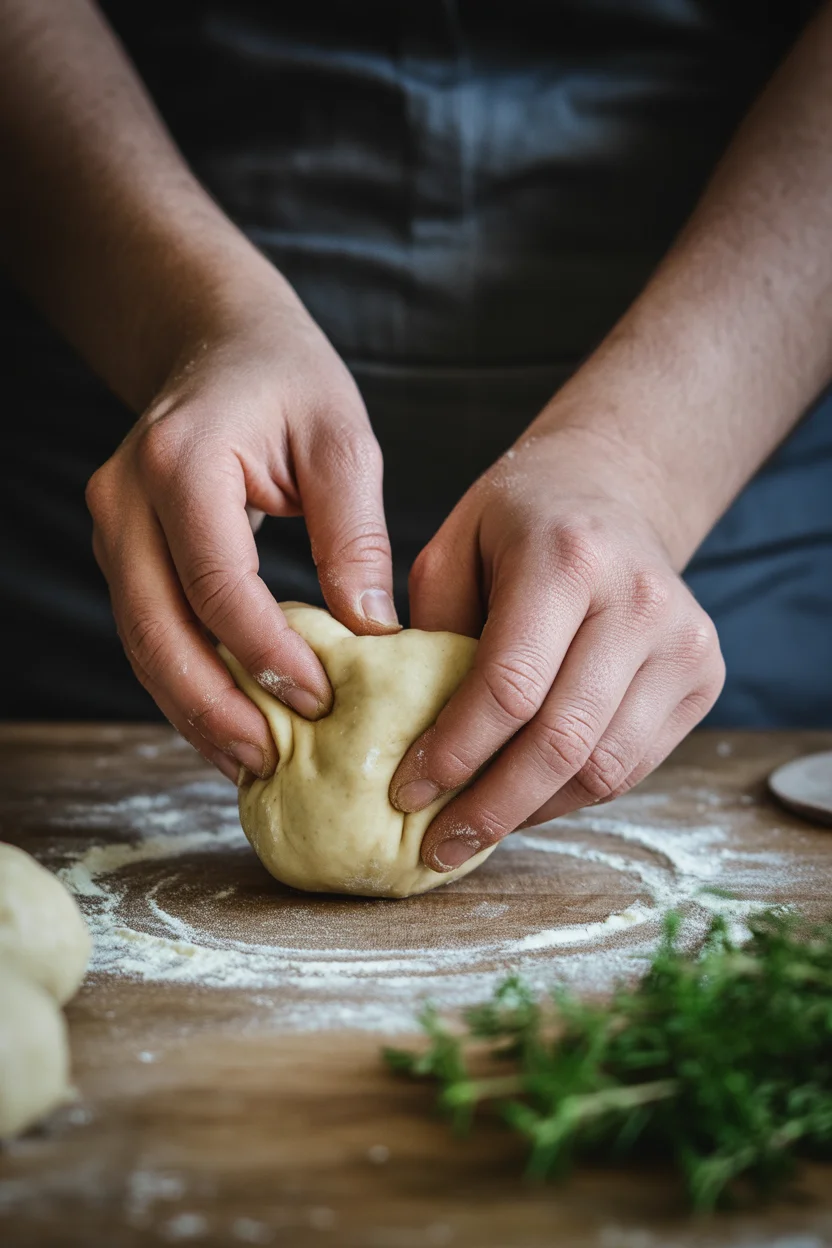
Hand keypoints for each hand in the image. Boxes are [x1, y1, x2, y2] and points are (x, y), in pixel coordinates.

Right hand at [86, 278, 397, 781]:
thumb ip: (353, 535)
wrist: (217, 342)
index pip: (217, 585)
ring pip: (142, 644)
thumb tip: (372, 636)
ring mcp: (113, 528)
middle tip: (270, 763)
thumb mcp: (341, 441)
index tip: (321, 702)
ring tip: (251, 762)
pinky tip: (230, 721)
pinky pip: (148, 632)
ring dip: (193, 710)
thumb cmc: (288, 382)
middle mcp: (126, 500)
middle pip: (157, 631)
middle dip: (213, 708)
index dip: (267, 654)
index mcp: (181, 463)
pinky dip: (185, 683)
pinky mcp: (123, 551)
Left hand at [390, 426, 724, 869]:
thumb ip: (426, 634)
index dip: (455, 751)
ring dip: (532, 811)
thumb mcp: (451, 549)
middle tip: (438, 845)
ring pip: (604, 767)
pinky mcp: (704, 675)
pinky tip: (526, 799)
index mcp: (566, 556)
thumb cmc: (517, 524)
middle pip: (563, 740)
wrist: (613, 492)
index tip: (405, 791)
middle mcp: (637, 599)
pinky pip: (633, 764)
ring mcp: (683, 640)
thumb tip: (397, 737)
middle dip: (492, 806)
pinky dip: (573, 795)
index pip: (509, 684)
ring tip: (476, 829)